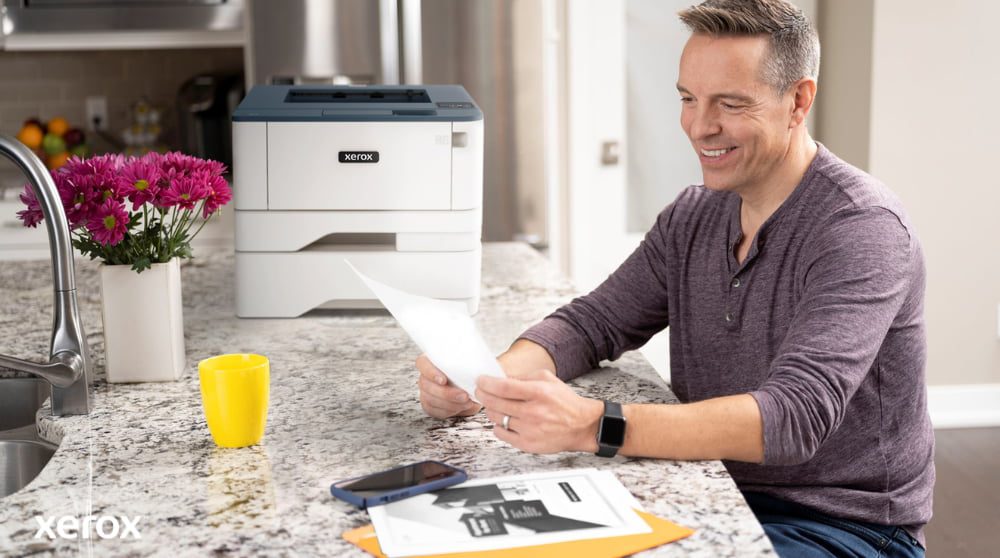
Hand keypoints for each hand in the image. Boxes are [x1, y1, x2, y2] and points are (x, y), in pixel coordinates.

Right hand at [416, 354, 481, 418]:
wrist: (471, 391)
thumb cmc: (469, 375)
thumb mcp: (470, 366)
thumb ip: (469, 365)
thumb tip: (476, 369)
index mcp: (432, 361)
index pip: (422, 363)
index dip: (430, 372)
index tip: (443, 380)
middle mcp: (426, 376)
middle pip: (426, 384)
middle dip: (446, 393)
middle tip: (464, 395)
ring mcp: (425, 392)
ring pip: (430, 399)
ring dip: (450, 403)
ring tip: (467, 402)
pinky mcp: (429, 405)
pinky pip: (434, 410)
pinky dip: (449, 410)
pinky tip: (461, 407)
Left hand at [475, 368, 603, 453]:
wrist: (582, 426)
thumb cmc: (566, 403)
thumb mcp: (548, 379)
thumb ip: (523, 377)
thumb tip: (500, 377)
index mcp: (539, 392)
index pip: (503, 387)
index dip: (486, 383)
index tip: (480, 380)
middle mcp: (533, 412)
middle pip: (495, 403)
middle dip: (483, 395)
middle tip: (480, 391)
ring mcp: (529, 430)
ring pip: (496, 418)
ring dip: (491, 409)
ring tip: (494, 405)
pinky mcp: (527, 444)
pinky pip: (501, 434)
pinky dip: (498, 426)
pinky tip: (504, 420)